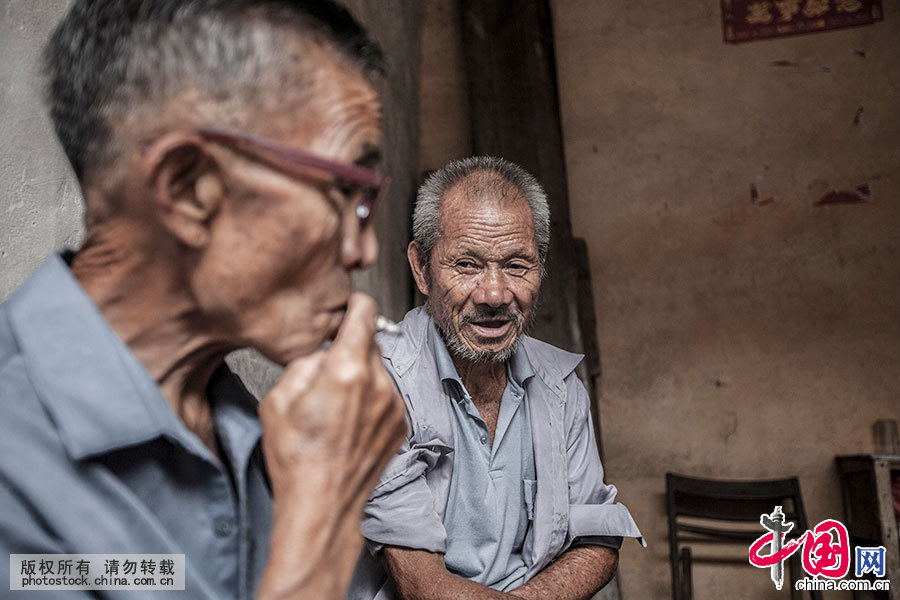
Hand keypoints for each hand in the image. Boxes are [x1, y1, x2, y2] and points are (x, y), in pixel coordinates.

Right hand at [258, 293, 406, 599]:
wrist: (323, 505)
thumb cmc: (296, 459)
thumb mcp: (277, 400)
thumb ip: (303, 363)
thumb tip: (320, 352)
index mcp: (347, 371)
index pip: (364, 314)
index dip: (354, 305)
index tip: (349, 305)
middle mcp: (378, 383)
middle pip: (369, 343)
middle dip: (350, 348)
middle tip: (327, 370)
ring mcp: (393, 405)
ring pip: (377, 370)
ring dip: (360, 375)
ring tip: (334, 406)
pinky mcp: (400, 423)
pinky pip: (385, 394)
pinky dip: (370, 398)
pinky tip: (347, 422)